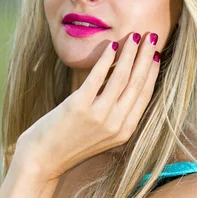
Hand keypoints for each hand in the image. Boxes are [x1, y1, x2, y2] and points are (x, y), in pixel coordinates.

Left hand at [14, 32, 160, 180]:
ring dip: (130, 54)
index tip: (155, 53)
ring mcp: (98, 116)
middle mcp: (116, 125)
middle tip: (150, 36)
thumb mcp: (100, 133)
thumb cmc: (68, 144)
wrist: (41, 161)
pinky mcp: (79, 107)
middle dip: (145, 56)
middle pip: (137, 83)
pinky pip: (97, 78)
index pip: (145, 95)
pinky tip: (111, 46)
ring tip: (133, 36)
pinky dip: (106, 60)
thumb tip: (122, 81)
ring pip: (121, 77)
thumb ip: (114, 113)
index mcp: (125, 131)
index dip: (152, 71)